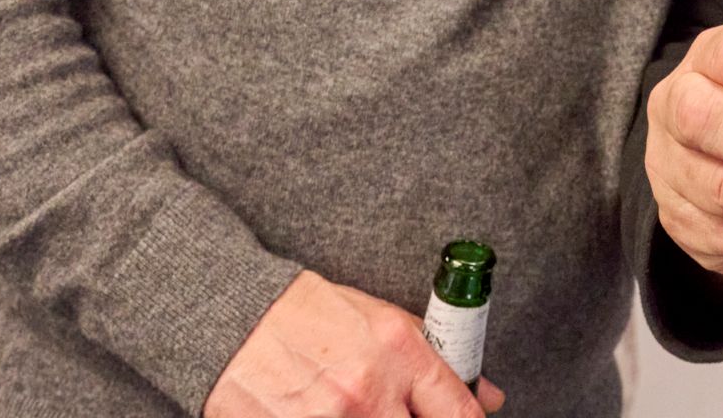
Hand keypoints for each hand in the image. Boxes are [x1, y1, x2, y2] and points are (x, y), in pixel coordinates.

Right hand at [204, 270, 503, 417]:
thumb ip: (436, 359)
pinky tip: (331, 414)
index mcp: (398, 351)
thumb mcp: (382, 319)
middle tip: (404, 412)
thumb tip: (488, 397)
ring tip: (363, 411)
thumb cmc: (311, 315)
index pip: (459, 413)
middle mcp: (368, 391)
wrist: (234, 319)